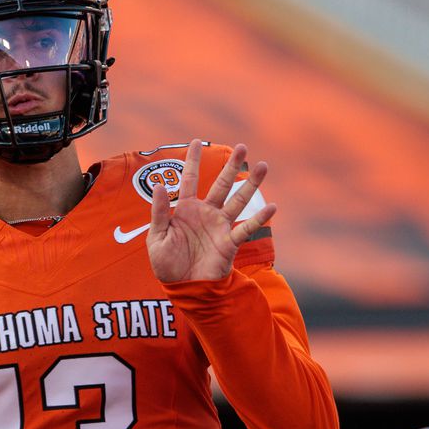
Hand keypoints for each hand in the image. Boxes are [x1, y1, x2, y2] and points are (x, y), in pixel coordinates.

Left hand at [147, 140, 275, 282]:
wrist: (183, 288)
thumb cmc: (167, 263)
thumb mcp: (156, 237)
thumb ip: (158, 212)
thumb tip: (157, 185)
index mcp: (185, 209)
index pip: (190, 179)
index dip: (193, 161)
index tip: (197, 140)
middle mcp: (206, 213)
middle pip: (221, 184)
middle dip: (232, 166)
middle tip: (242, 146)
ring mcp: (219, 226)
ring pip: (238, 200)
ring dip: (251, 184)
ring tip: (263, 166)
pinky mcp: (229, 242)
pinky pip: (246, 228)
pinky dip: (258, 218)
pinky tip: (272, 206)